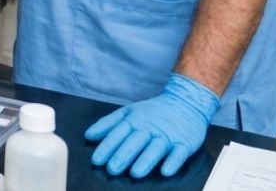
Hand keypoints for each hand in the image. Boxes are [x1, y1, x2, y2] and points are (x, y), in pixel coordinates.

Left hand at [86, 73, 219, 178]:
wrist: (186, 101)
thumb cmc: (153, 111)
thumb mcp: (129, 112)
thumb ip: (108, 124)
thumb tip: (88, 135)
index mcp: (135, 121)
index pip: (118, 134)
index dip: (107, 147)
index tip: (97, 160)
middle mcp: (150, 128)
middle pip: (135, 142)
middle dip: (123, 155)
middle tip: (112, 169)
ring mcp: (168, 135)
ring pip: (156, 148)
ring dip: (145, 160)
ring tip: (135, 173)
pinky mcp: (184, 143)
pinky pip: (179, 153)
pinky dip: (173, 162)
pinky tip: (165, 171)